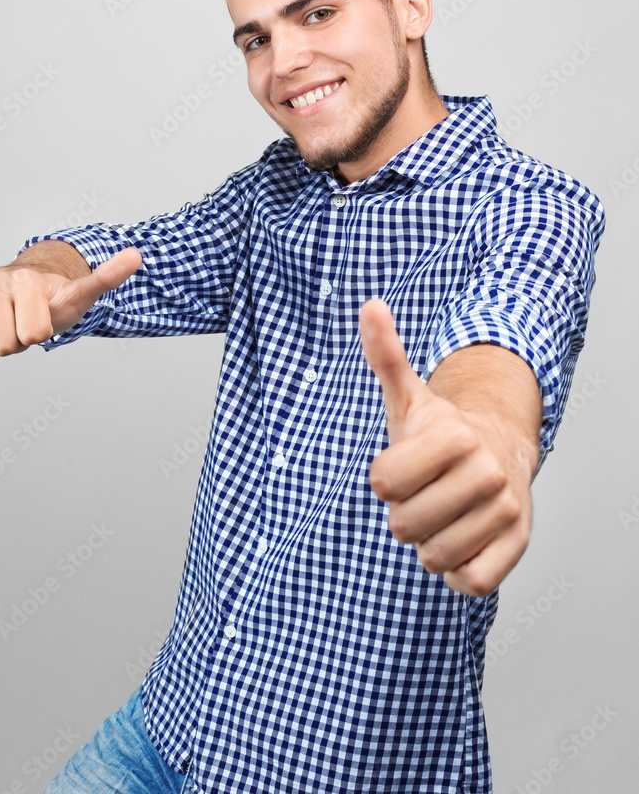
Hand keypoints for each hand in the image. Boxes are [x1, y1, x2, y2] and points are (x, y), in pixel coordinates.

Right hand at [0, 247, 142, 362]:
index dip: (42, 334)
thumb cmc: (56, 296)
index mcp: (26, 281)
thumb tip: (137, 255)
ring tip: (11, 325)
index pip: (34, 335)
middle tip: (26, 324)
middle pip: (6, 347)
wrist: (27, 285)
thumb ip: (108, 276)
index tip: (44, 319)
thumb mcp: (83, 291)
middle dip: (19, 343)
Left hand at [359, 299, 535, 595]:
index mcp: (453, 434)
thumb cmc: (440, 433)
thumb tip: (369, 305)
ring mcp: (507, 510)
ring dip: (428, 542)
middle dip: (404, 514)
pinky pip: (468, 581)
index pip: (383, 483)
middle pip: (403, 526)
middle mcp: (487, 471)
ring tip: (444, 513)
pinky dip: (456, 569)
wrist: (500, 454)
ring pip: (432, 556)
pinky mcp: (518, 547)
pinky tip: (462, 539)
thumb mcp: (409, 396)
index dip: (384, 480)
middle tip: (426, 491)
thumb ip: (387, 355)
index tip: (402, 466)